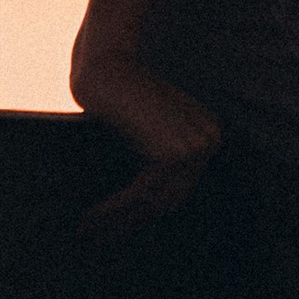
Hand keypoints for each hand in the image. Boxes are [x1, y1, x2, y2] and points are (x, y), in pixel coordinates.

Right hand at [70, 0, 221, 231]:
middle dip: (133, 220)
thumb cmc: (116, 91)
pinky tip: (91, 219)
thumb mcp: (144, 124)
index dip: (146, 209)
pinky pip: (141, 193)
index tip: (118, 226)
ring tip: (89, 232)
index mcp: (208, 132)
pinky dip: (114, 209)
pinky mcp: (171, 152)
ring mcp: (194, 146)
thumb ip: (153, 152)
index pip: (179, 186)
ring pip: (154, 200)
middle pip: (170, 198)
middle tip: (100, 237)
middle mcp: (209, 139)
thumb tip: (146, 207)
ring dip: (120, 221)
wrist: (106, 61)